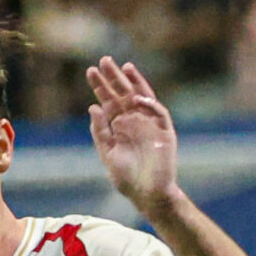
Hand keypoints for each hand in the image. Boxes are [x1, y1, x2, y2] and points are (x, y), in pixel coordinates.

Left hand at [85, 56, 177, 214]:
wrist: (148, 195)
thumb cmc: (128, 179)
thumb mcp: (108, 153)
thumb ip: (100, 132)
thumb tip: (93, 107)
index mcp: (120, 126)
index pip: (109, 101)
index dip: (101, 86)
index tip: (91, 71)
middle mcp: (135, 121)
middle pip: (124, 94)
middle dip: (114, 78)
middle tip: (104, 60)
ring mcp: (150, 125)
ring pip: (143, 97)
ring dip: (134, 82)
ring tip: (124, 67)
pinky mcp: (165, 132)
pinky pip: (159, 113)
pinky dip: (150, 104)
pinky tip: (137, 98)